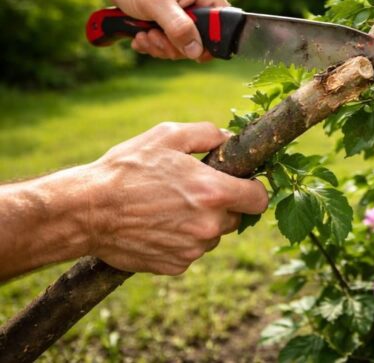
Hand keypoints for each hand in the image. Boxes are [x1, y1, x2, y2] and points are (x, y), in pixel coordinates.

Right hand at [83, 122, 267, 275]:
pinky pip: (189, 252)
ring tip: (168, 207)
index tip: (241, 184)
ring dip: (200, 224)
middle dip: (221, 206)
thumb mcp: (168, 136)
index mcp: (214, 193)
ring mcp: (192, 250)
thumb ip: (208, 134)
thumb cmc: (126, 169)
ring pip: (211, 236)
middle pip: (235, 218)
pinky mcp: (174, 266)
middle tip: (193, 192)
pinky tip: (156, 225)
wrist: (86, 211)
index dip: (252, 190)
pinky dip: (179, 240)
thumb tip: (229, 138)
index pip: (259, 199)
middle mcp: (208, 226)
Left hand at [109, 0, 227, 60]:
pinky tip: (142, 34)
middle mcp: (204, 1)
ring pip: (186, 44)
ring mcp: (192, 11)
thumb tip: (196, 51)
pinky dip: (157, 43)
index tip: (179, 44)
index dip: (204, 43)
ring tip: (143, 34)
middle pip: (202, 40)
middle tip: (152, 35)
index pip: (222, 27)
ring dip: (161, 45)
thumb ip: (178, 27)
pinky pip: (175, 42)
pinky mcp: (179, 19)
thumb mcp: (156, 3)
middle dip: (173, 45)